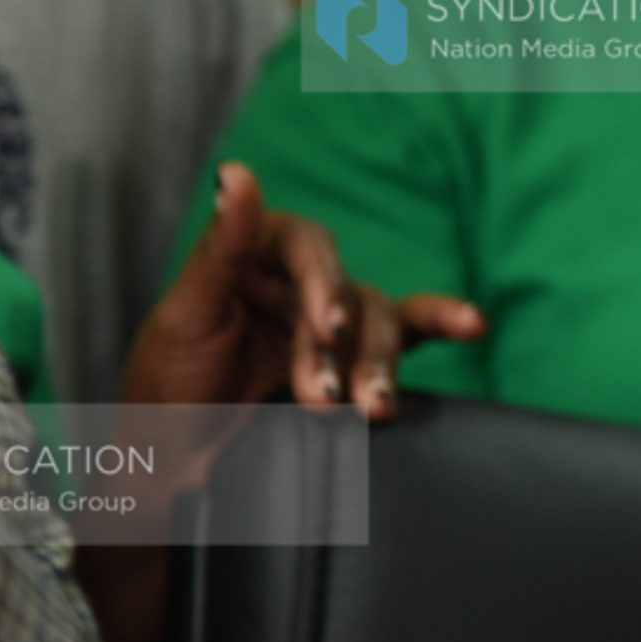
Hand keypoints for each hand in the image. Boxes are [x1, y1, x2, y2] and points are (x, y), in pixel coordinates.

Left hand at [122, 163, 483, 422]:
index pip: (308, 246)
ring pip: (382, 322)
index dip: (323, 283)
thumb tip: (234, 173)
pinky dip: (443, 325)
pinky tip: (473, 324)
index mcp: (259, 252)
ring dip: (380, 366)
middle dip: (344, 347)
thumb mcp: (185, 315)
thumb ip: (220, 248)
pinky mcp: (358, 358)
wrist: (175, 467)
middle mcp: (304, 281)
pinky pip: (410, 335)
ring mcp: (335, 322)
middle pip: (352, 291)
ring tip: (372, 411)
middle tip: (326, 397)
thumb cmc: (167, 387)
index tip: (325, 329)